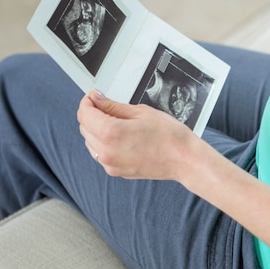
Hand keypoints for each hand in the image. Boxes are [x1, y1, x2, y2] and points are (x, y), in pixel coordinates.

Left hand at [77, 90, 193, 179]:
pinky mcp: (116, 171)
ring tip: (118, 123)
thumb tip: (97, 99)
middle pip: (84, 128)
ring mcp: (110, 164)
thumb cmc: (169, 136)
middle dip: (92, 114)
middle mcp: (106, 151)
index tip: (95, 97)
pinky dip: (104, 144)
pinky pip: (100, 154)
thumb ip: (113, 106)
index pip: (84, 113)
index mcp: (111, 133)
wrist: (184, 159)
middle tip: (107, 106)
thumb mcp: (141, 112)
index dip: (88, 101)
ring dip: (96, 130)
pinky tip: (121, 137)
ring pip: (90, 142)